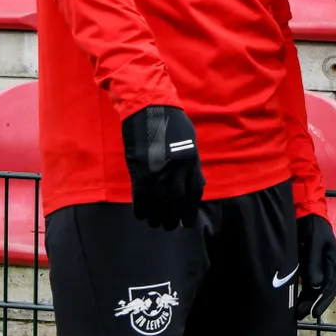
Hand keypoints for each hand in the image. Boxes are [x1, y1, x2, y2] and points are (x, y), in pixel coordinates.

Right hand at [121, 105, 205, 230]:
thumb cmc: (172, 123)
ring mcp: (157, 171)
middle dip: (175, 218)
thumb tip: (196, 183)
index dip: (191, 210)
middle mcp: (176, 169)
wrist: (149, 109)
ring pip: (158, 203)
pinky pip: (140, 198)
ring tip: (158, 224)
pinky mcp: (139, 171)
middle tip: (171, 226)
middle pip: (176, 202)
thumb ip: (192, 163)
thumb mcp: (190, 142)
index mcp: (191, 161)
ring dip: (158, 218)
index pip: (194, 192)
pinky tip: (142, 216)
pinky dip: (141, 210)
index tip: (188, 221)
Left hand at [295, 213, 335, 319]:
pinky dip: (302, 292)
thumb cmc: (313, 227)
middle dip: (312, 303)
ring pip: (314, 288)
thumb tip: (315, 285)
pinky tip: (294, 299)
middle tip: (300, 315)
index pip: (331, 286)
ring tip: (296, 312)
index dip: (323, 300)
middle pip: (322, 290)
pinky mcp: (308, 265)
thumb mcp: (314, 242)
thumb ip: (314, 263)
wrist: (305, 213)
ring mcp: (317, 266)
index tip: (314, 313)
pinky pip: (307, 282)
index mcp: (333, 261)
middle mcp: (327, 266)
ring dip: (306, 300)